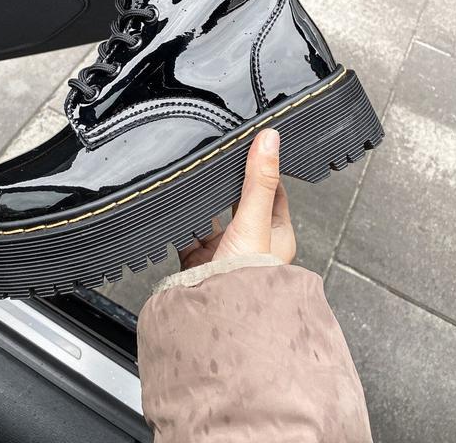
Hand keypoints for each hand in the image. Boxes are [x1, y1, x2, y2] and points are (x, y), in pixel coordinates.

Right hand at [179, 129, 295, 268]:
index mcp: (277, 233)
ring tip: (198, 181)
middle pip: (241, 201)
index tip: (254, 148)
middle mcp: (252, 242)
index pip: (273, 191)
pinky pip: (190, 233)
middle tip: (220, 160)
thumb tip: (270, 139)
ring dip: (206, 203)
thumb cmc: (247, 279)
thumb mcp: (255, 219)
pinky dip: (184, 222)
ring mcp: (224, 251)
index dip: (264, 169)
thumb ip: (259, 179)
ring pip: (214, 216)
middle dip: (229, 183)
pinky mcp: (200, 260)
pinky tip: (178, 209)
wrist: (215, 315)